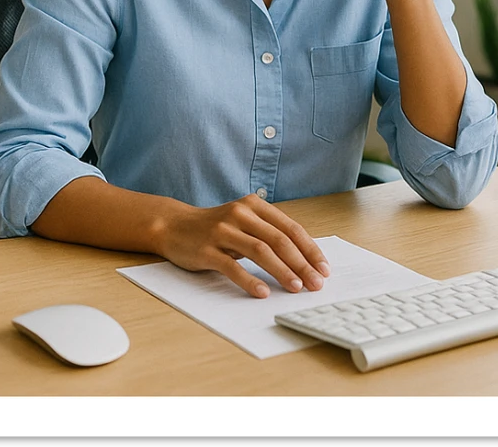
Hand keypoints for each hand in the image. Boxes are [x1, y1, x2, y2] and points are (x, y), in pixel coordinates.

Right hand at [156, 194, 331, 297]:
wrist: (173, 226)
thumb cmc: (215, 228)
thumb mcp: (244, 223)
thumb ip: (268, 234)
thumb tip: (304, 260)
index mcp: (254, 206)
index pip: (290, 228)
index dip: (310, 250)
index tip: (324, 269)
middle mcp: (240, 214)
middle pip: (279, 240)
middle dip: (302, 264)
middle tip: (316, 283)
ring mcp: (222, 231)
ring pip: (260, 251)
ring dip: (282, 271)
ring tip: (296, 288)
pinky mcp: (206, 249)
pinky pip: (232, 266)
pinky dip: (249, 280)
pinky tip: (261, 292)